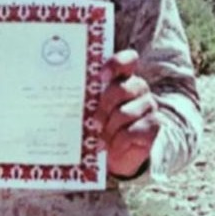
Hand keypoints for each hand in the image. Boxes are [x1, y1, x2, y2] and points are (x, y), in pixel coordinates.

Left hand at [96, 49, 159, 178]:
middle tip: (94, 122)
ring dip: (109, 128)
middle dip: (104, 107)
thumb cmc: (100, 125)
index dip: (116, 64)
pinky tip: (112, 147)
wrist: (116, 156)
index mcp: (123, 77)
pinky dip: (118, 141)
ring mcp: (149, 106)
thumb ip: (86, 95)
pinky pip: (133, 131)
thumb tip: (61, 90)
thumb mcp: (91, 108)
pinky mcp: (153, 127)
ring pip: (125, 113)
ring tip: (100, 138)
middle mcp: (138, 88)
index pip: (128, 60)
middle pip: (122, 88)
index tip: (101, 76)